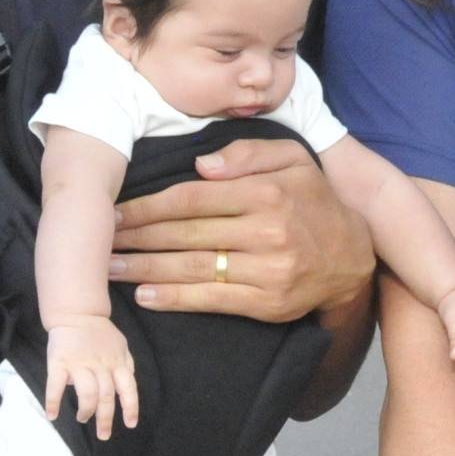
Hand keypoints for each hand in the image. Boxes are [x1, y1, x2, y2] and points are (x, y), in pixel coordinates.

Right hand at [43, 316, 138, 440]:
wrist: (77, 313)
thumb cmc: (99, 334)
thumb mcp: (121, 347)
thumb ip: (125, 366)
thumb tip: (126, 389)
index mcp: (117, 362)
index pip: (128, 387)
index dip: (130, 407)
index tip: (130, 424)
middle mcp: (101, 365)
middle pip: (106, 395)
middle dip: (106, 418)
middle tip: (103, 435)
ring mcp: (79, 363)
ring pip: (87, 393)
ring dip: (86, 411)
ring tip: (83, 419)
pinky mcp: (59, 362)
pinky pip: (55, 385)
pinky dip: (53, 402)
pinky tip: (52, 415)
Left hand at [110, 138, 373, 323]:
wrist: (353, 257)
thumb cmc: (313, 200)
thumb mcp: (292, 159)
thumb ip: (248, 152)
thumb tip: (200, 165)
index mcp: (266, 191)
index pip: (192, 198)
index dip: (148, 206)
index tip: (116, 211)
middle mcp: (266, 230)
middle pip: (185, 234)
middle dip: (137, 238)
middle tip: (101, 242)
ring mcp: (267, 270)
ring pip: (192, 268)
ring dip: (144, 269)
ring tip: (109, 270)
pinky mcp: (266, 302)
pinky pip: (210, 300)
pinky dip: (174, 299)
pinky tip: (145, 295)